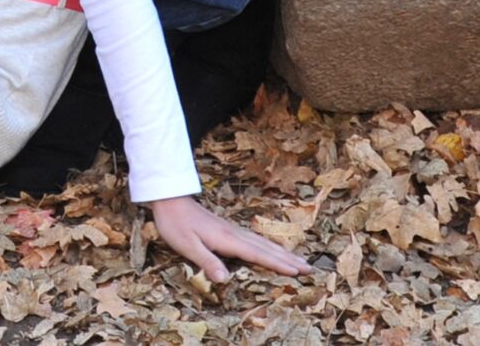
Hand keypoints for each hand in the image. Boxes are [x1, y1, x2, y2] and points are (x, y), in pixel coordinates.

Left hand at [147, 194, 309, 282]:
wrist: (170, 199)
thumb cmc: (176, 224)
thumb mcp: (187, 246)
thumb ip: (207, 262)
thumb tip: (225, 280)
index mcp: (228, 240)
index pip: (257, 255)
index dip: (277, 265)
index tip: (297, 272)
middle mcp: (235, 234)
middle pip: (267, 248)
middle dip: (288, 259)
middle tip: (310, 268)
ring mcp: (233, 230)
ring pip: (264, 243)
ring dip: (283, 253)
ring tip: (300, 260)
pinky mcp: (229, 230)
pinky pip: (256, 240)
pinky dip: (270, 247)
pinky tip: (273, 250)